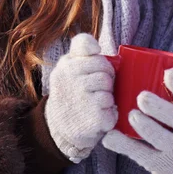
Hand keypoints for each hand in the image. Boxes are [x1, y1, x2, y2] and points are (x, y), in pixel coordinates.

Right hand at [45, 33, 117, 162]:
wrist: (58, 128)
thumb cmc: (71, 92)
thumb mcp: (68, 67)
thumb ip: (81, 51)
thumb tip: (96, 47)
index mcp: (66, 65)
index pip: (85, 45)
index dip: (96, 53)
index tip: (97, 59)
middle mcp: (70, 79)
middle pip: (106, 69)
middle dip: (107, 79)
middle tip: (97, 89)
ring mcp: (81, 98)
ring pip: (109, 88)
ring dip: (108, 98)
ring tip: (96, 104)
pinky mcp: (93, 118)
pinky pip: (114, 110)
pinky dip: (111, 115)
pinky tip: (99, 117)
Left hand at [102, 68, 172, 173]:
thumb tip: (141, 62)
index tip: (168, 72)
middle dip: (161, 108)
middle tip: (142, 97)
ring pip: (163, 140)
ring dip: (147, 127)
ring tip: (132, 115)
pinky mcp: (159, 165)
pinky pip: (142, 156)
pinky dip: (124, 146)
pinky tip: (109, 137)